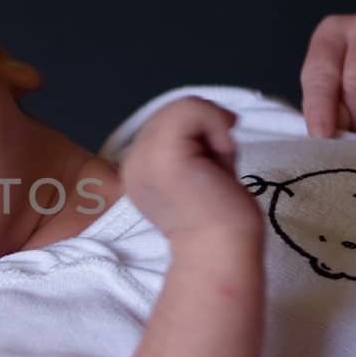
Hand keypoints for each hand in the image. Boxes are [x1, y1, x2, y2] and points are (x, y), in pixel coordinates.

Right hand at [120, 97, 260, 239]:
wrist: (221, 249)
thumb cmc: (220, 217)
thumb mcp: (199, 167)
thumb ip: (192, 142)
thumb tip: (214, 114)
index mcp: (136, 168)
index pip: (165, 124)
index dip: (195, 135)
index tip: (210, 169)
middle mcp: (132, 160)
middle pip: (172, 111)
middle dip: (203, 130)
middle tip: (215, 169)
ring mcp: (143, 155)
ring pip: (182, 107)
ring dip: (212, 129)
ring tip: (217, 164)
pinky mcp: (162, 152)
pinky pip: (191, 109)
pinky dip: (216, 123)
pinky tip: (223, 154)